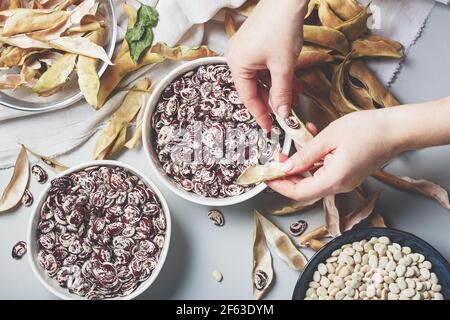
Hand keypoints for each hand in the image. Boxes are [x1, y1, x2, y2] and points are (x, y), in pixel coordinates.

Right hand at [227, 0, 307, 131]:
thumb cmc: (281, 27)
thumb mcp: (283, 67)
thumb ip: (282, 93)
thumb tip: (283, 113)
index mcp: (237, 65)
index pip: (248, 98)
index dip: (261, 115)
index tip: (270, 127)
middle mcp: (237, 58)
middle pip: (254, 89)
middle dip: (273, 100)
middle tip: (286, 112)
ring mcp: (245, 50)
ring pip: (261, 78)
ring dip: (278, 88)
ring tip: (294, 96)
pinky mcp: (255, 44)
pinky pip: (264, 67)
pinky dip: (276, 75)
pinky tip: (291, 81)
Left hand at [267, 108, 406, 201]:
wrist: (396, 129)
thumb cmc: (367, 130)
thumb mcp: (328, 138)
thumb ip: (304, 155)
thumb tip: (286, 168)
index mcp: (333, 180)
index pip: (299, 193)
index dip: (280, 186)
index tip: (267, 176)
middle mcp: (339, 186)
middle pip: (305, 188)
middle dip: (288, 173)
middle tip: (278, 157)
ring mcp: (345, 181)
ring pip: (314, 178)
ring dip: (302, 162)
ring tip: (297, 141)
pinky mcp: (348, 174)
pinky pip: (325, 171)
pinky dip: (315, 159)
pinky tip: (312, 140)